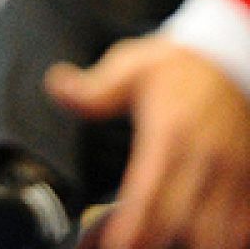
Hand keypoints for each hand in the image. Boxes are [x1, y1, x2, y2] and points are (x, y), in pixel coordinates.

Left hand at [48, 37, 249, 248]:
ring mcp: (232, 175)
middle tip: (121, 246)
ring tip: (158, 244)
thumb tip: (55, 86)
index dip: (132, 227)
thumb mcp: (130, 67)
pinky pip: (244, 226)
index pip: (149, 194)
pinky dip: (226, 240)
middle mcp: (204, 162)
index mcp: (169, 136)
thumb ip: (93, 88)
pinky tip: (195, 240)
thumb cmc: (175, 66)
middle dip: (152, 243)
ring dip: (190, 244)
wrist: (230, 56)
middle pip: (181, 224)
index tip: (114, 245)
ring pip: (218, 234)